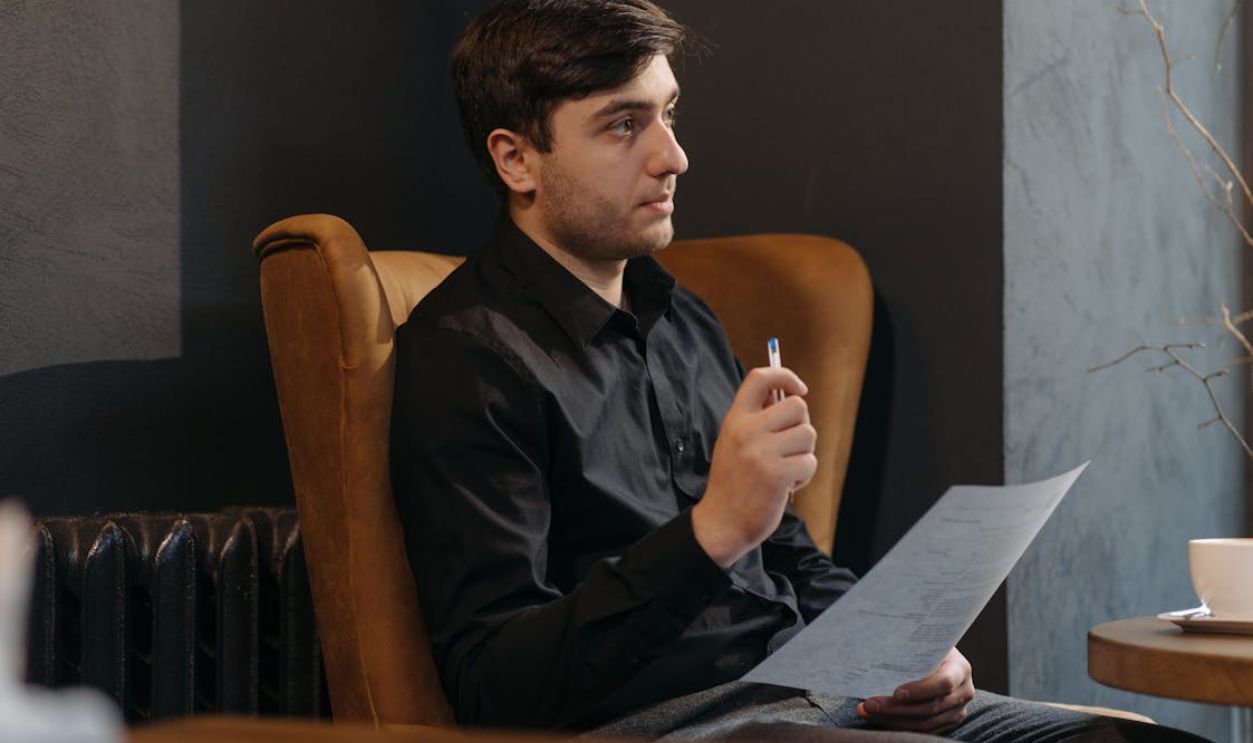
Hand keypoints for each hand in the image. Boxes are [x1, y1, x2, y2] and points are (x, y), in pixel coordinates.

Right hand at [692, 366, 815, 567]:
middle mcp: (746, 431)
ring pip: (808, 434)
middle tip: (789, 447)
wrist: (721, 523)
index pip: (760, 378)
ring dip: (804, 454)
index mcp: (734, 419)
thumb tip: (788, 394)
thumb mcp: (734, 442)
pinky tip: (786, 486)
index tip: (799, 389)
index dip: (785, 375)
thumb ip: (757, 418)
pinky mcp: (777, 475)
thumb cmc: (733, 483)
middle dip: (801, 426)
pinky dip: (804, 476)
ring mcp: (761, 452)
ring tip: (785, 470)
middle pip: (797, 406)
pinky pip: (810, 462)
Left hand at [856, 648, 974, 733]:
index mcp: (960, 668)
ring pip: (924, 723)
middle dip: (896, 708)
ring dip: (892, 719)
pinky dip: (897, 725)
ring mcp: (957, 710)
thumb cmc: (926, 646)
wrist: (939, 656)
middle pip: (930, 707)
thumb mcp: (924, 642)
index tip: (896, 692)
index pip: (944, 683)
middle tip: (869, 704)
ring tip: (866, 711)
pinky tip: (877, 717)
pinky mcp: (946, 722)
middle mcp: (963, 692)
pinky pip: (922, 730)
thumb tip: (874, 648)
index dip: (920, 690)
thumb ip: (910, 647)